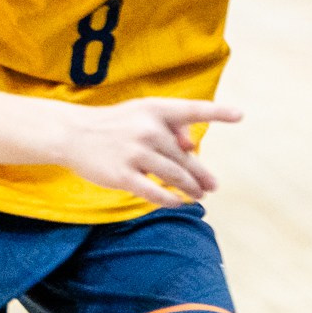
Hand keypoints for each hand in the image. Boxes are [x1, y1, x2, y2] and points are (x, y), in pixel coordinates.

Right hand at [56, 98, 242, 207]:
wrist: (72, 133)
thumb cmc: (116, 124)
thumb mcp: (143, 113)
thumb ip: (171, 126)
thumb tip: (191, 146)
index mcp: (156, 110)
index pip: (192, 110)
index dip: (217, 112)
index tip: (239, 115)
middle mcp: (148, 129)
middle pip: (186, 158)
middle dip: (202, 175)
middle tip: (213, 186)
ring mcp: (135, 153)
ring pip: (175, 176)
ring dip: (190, 188)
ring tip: (199, 195)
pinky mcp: (122, 175)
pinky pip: (154, 192)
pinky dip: (169, 199)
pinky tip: (178, 202)